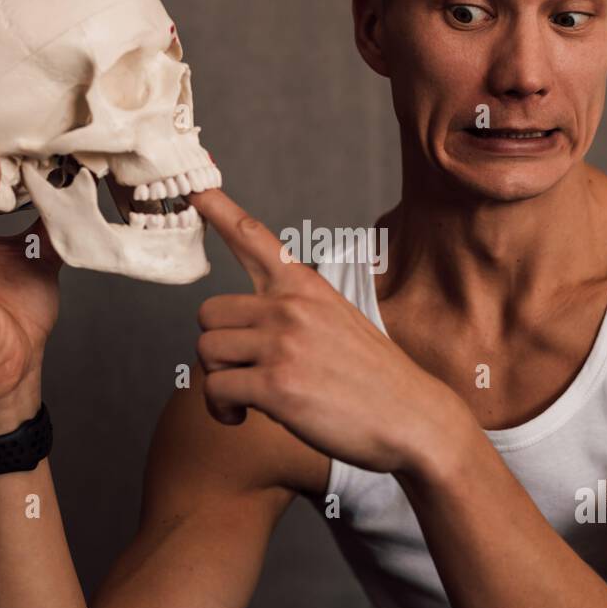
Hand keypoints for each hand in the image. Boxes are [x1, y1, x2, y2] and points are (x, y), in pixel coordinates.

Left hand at [189, 188, 463, 475]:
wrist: (412, 417)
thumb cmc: (372, 378)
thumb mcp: (338, 320)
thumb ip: (292, 311)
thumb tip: (243, 325)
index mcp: (306, 286)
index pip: (254, 237)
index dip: (218, 209)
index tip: (194, 189)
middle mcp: (291, 306)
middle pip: (208, 313)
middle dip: (218, 347)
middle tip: (244, 372)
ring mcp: (283, 343)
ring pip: (207, 351)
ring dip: (219, 381)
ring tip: (246, 399)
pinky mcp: (276, 384)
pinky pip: (216, 389)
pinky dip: (221, 410)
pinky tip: (242, 418)